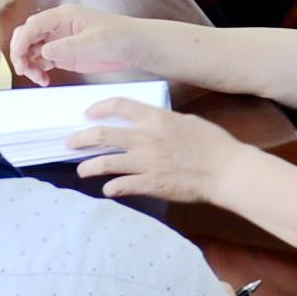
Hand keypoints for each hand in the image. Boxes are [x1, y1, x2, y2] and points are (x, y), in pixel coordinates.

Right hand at [11, 5, 167, 83]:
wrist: (135, 47)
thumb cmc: (119, 37)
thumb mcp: (93, 42)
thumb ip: (66, 47)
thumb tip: (43, 52)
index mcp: (63, 16)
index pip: (32, 26)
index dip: (21, 42)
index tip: (19, 59)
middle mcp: (57, 27)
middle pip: (27, 36)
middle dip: (21, 53)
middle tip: (25, 71)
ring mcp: (59, 40)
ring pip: (32, 50)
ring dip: (29, 64)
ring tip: (39, 79)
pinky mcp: (64, 54)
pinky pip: (42, 61)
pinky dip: (38, 70)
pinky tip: (44, 80)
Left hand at [72, 100, 247, 209]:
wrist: (226, 171)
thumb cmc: (212, 143)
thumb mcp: (186, 121)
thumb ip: (162, 121)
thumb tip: (148, 121)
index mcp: (155, 118)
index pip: (119, 106)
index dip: (99, 108)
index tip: (89, 113)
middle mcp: (145, 138)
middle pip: (102, 135)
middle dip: (81, 139)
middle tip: (70, 143)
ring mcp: (146, 162)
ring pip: (106, 163)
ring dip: (89, 166)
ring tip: (81, 170)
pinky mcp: (150, 184)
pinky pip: (122, 186)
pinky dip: (111, 188)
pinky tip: (108, 189)